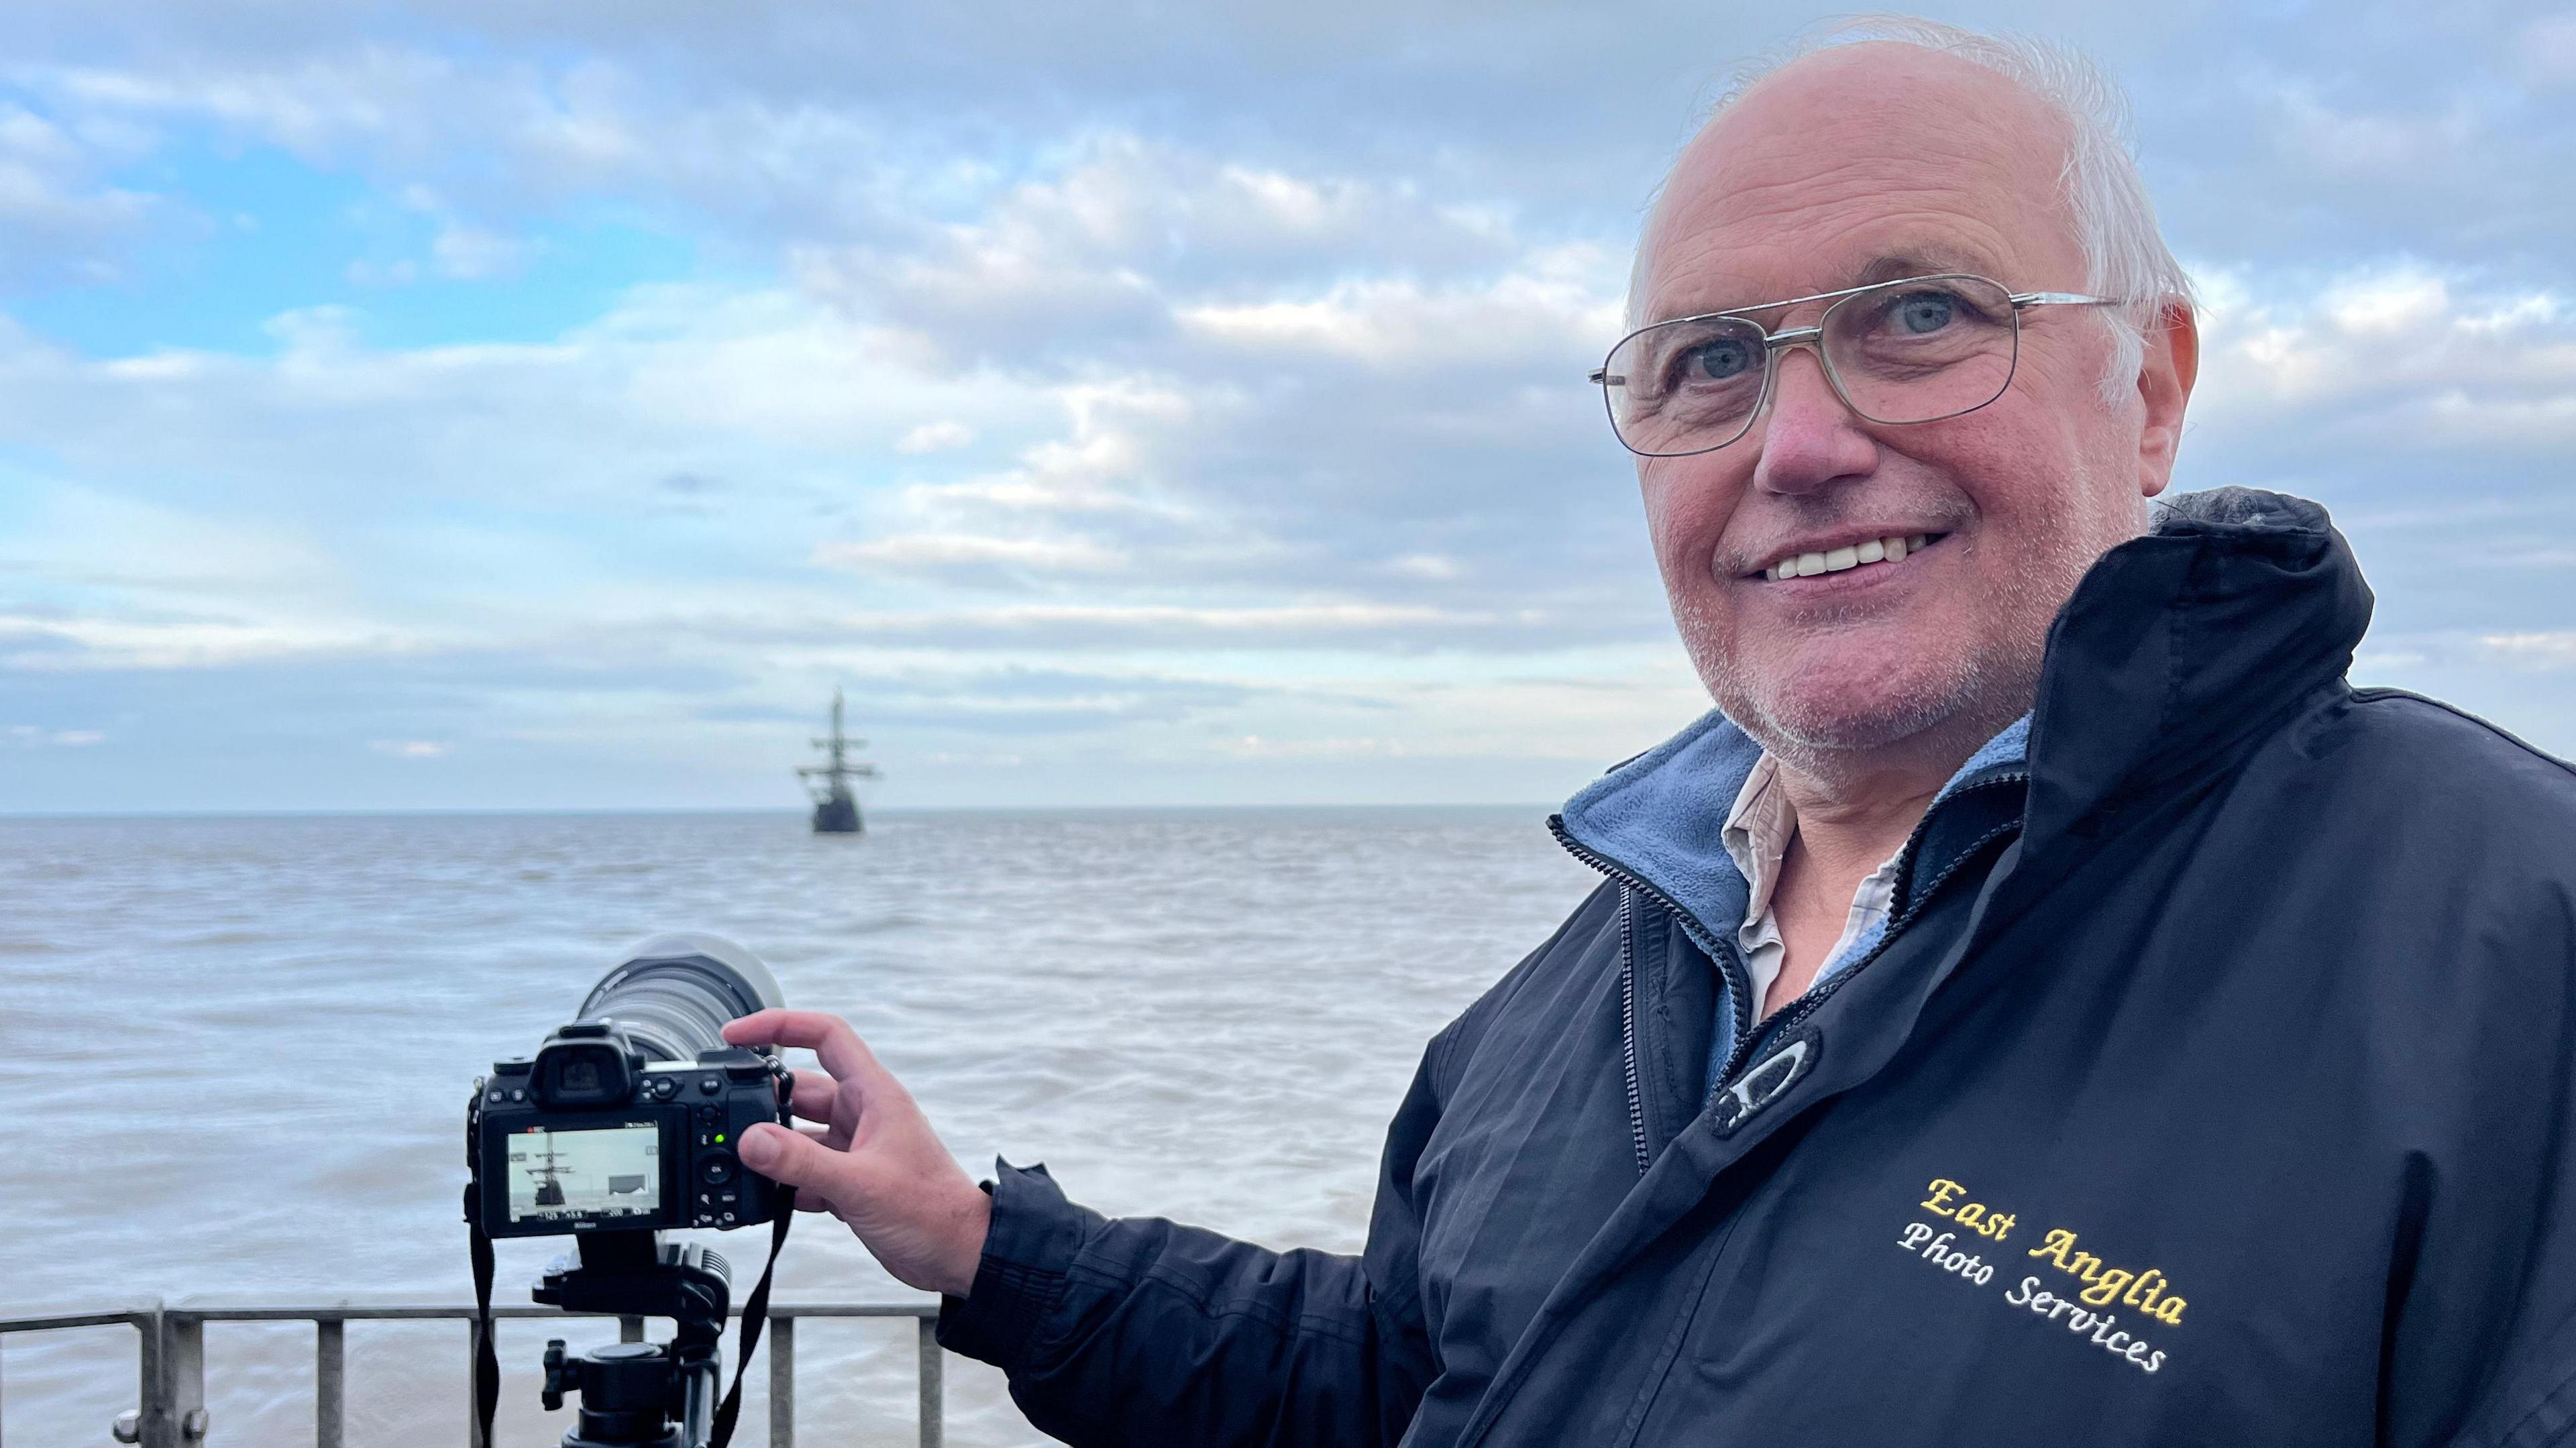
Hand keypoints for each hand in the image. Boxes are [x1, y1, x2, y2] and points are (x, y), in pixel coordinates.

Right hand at [719, 1008, 991, 1297]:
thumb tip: (752, 1139)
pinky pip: (804, 1170)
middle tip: (727, 1119)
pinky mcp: (849, 1180)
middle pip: (800, 1089)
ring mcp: (854, 1147)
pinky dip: (783, 1182)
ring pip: (798, 1133)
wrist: (959, 1255)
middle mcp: (862, 1114)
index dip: (779, 1026)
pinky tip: (766, 1199)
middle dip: (762, 1102)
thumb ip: (802, 1162)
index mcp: (873, 1094)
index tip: (736, 1036)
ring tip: (742, 1164)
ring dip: (771, 1148)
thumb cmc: (932, 1211)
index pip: (824, 1036)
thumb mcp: (861, 1183)